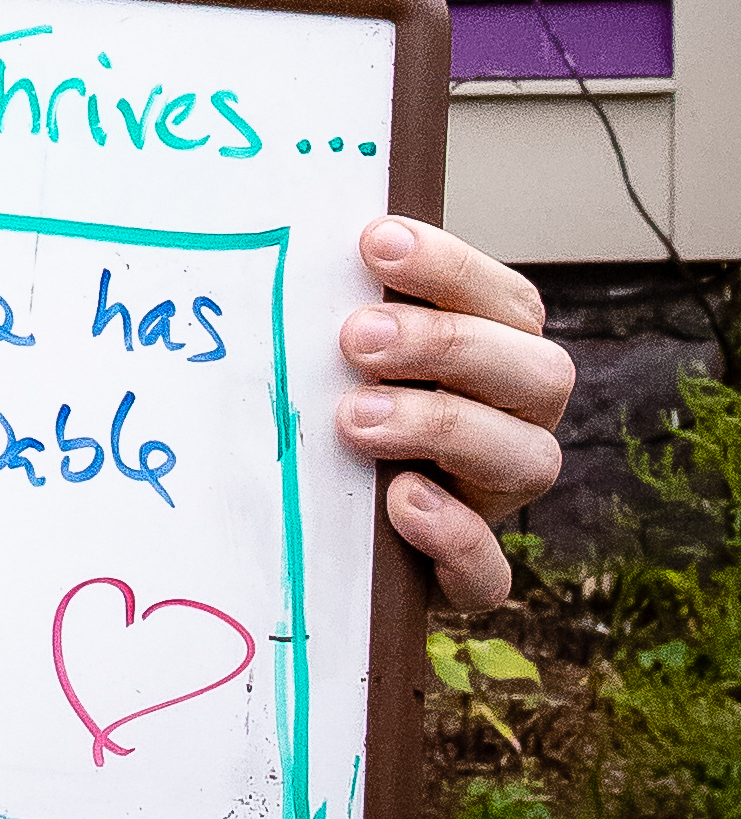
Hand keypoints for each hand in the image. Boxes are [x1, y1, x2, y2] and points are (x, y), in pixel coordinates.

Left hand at [337, 216, 572, 608]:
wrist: (324, 525)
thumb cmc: (330, 398)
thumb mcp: (337, 348)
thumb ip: (338, 305)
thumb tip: (281, 244)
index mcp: (494, 352)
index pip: (505, 300)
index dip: (449, 268)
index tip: (373, 242)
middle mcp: (514, 421)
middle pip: (538, 373)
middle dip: (447, 345)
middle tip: (355, 340)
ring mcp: (496, 500)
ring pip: (529, 460)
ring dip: (441, 427)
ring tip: (355, 419)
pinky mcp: (467, 575)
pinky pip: (491, 571)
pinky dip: (453, 537)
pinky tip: (400, 504)